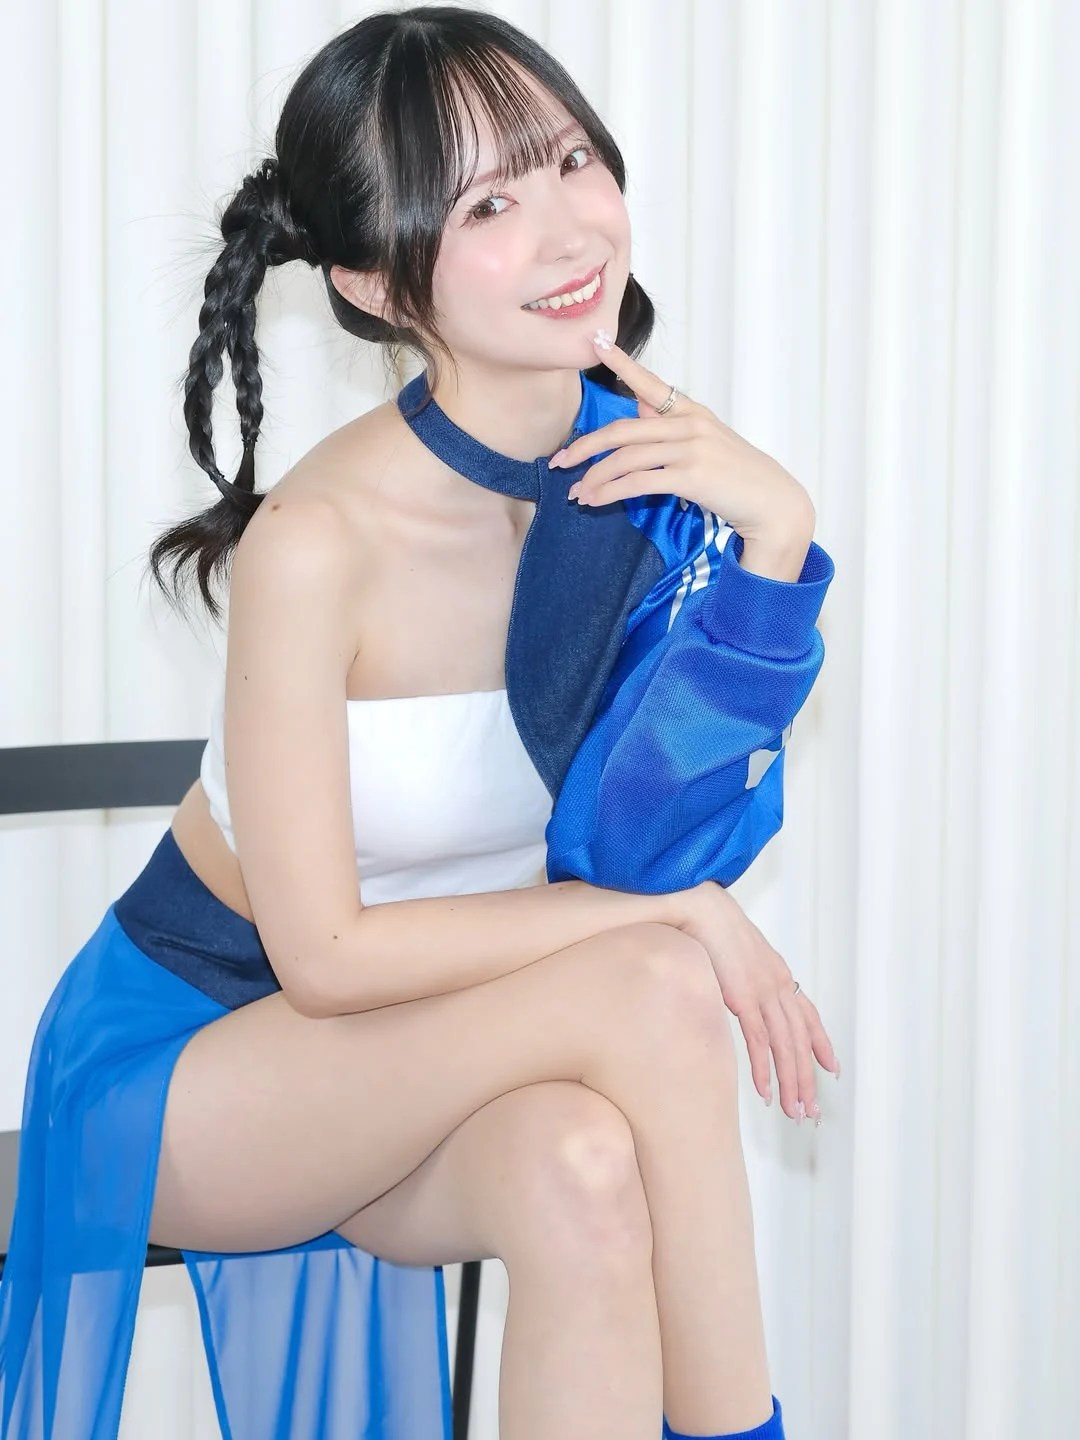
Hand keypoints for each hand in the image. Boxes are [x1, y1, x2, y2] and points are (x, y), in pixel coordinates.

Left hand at [549, 333, 813, 542]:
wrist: (773, 504)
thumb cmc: (739, 480)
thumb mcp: (707, 445)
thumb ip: (671, 429)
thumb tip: (637, 416)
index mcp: (692, 412)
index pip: (650, 383)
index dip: (621, 362)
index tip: (596, 342)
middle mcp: (690, 424)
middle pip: (622, 430)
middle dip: (584, 447)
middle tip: (559, 462)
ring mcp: (691, 448)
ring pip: (625, 458)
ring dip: (594, 478)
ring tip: (577, 495)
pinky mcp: (691, 475)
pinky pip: (637, 481)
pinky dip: (610, 492)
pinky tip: (596, 501)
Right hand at [674, 881, 840, 1123]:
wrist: (701, 907)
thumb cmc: (711, 928)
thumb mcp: (737, 954)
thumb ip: (745, 974)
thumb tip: (738, 988)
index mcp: (778, 974)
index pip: (808, 1016)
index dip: (821, 1044)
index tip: (831, 1069)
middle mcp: (778, 985)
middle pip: (800, 1041)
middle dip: (807, 1079)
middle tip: (810, 1111)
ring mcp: (763, 991)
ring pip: (785, 1046)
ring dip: (790, 1083)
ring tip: (793, 1112)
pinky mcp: (743, 997)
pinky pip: (759, 1041)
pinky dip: (764, 1069)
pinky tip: (765, 1091)